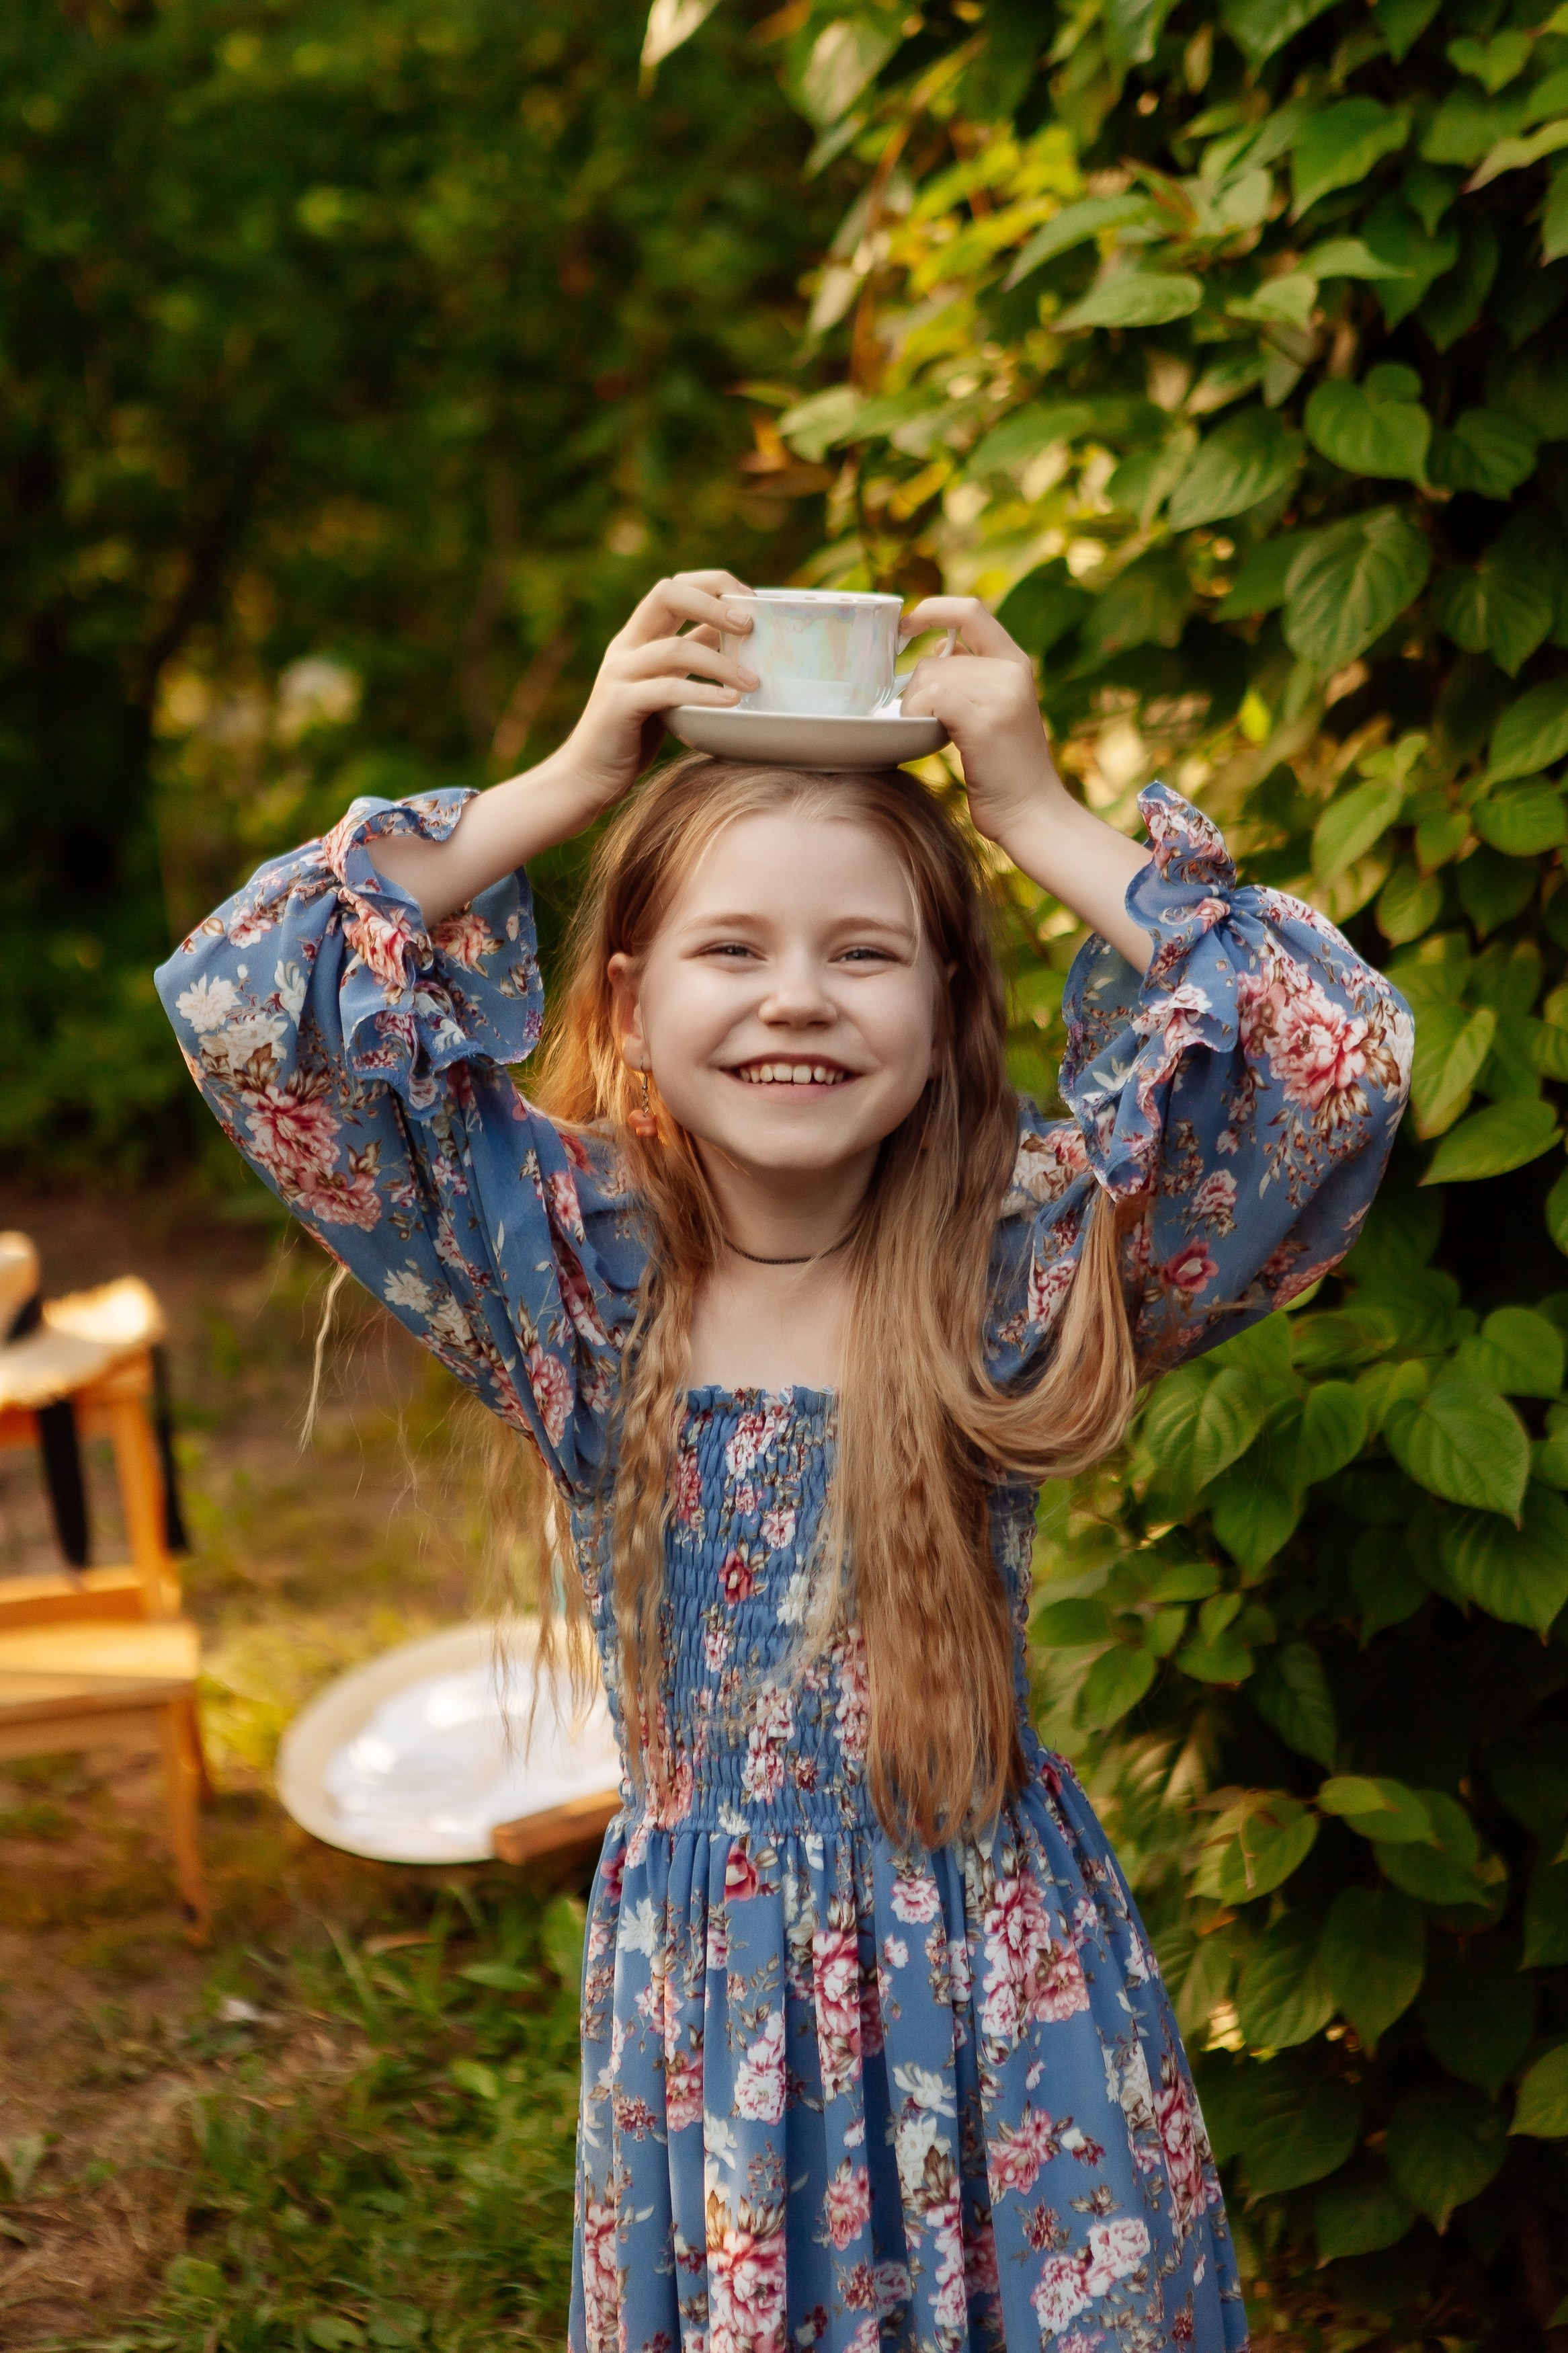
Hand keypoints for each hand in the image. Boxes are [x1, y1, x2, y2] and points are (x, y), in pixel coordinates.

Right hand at [550, 570, 758, 820]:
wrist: (585, 777)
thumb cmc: (633, 734)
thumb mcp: (667, 686)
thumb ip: (690, 659)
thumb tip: (737, 636)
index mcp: (638, 637)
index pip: (675, 587)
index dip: (714, 585)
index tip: (751, 601)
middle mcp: (626, 646)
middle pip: (668, 594)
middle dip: (714, 603)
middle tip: (750, 626)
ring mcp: (619, 673)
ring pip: (675, 648)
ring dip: (721, 662)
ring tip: (753, 682)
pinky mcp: (619, 705)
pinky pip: (668, 690)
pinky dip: (704, 694)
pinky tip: (731, 704)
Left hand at [897, 597, 1063, 846]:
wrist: (1032, 813)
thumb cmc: (1005, 770)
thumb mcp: (997, 710)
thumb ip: (974, 676)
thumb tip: (935, 650)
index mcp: (1015, 662)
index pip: (971, 610)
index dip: (932, 609)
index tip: (904, 625)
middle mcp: (1011, 671)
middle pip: (937, 657)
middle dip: (918, 691)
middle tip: (929, 725)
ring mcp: (1000, 693)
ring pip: (929, 678)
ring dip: (915, 710)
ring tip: (935, 738)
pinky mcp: (985, 719)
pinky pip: (930, 698)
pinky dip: (917, 717)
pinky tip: (928, 739)